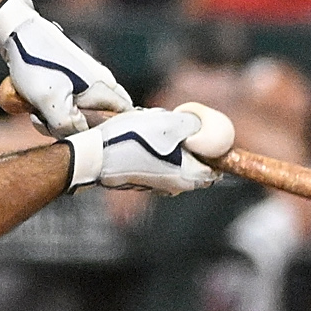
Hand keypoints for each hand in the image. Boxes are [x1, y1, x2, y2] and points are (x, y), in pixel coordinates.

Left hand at [0, 0, 130, 136]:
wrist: (18, 34)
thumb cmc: (37, 66)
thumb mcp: (50, 102)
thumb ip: (69, 126)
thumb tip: (81, 138)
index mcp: (103, 88)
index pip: (126, 116)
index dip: (114, 132)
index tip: (90, 140)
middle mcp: (100, 83)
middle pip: (99, 119)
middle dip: (75, 130)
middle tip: (51, 126)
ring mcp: (85, 79)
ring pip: (78, 113)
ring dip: (56, 119)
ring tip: (35, 111)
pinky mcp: (69, 77)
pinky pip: (66, 103)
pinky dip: (50, 108)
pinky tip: (33, 104)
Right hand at [65, 103, 234, 193]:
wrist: (94, 156)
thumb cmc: (130, 141)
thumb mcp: (168, 124)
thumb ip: (194, 127)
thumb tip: (204, 130)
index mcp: (189, 176)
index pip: (216, 167)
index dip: (212, 148)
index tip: (198, 132)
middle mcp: (176, 186)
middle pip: (195, 163)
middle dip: (187, 143)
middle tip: (169, 126)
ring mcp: (158, 186)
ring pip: (175, 161)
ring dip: (168, 144)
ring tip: (149, 130)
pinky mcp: (142, 182)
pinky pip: (158, 163)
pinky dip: (154, 150)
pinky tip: (138, 138)